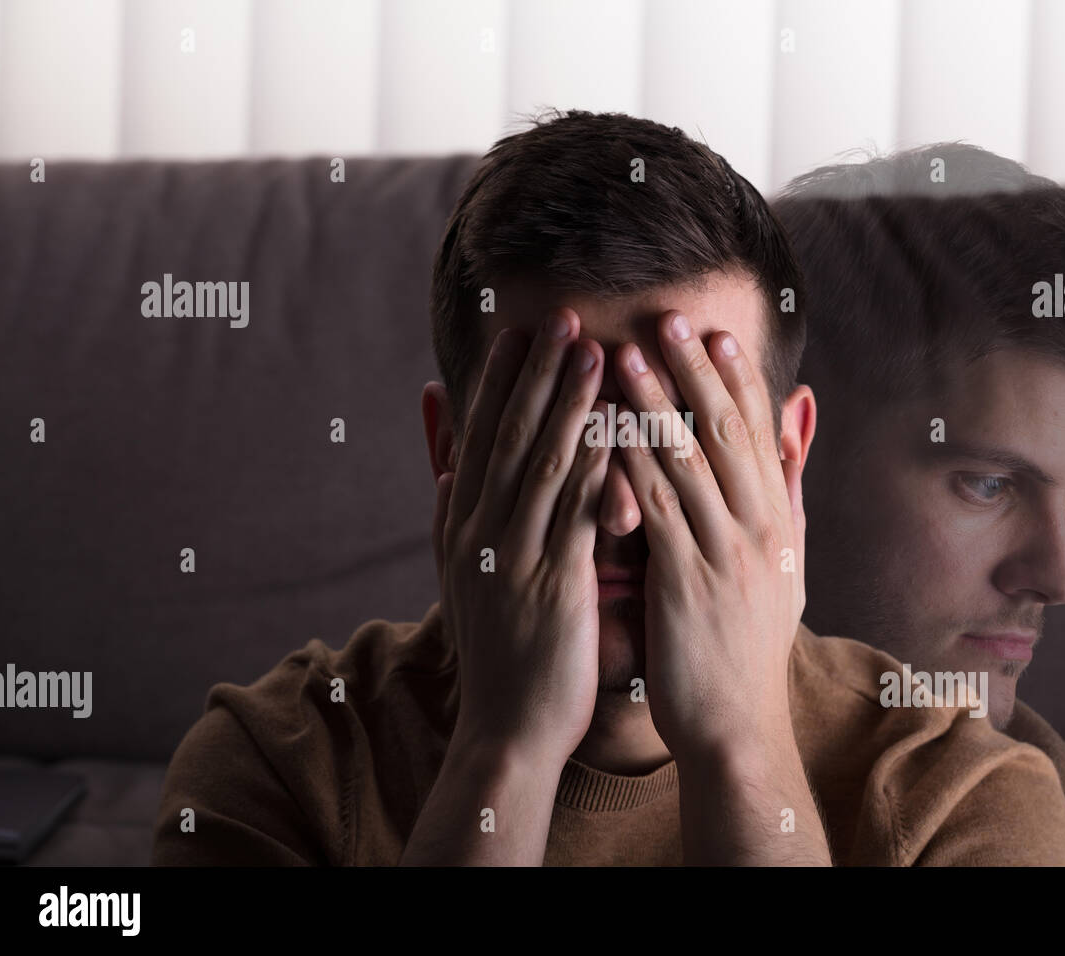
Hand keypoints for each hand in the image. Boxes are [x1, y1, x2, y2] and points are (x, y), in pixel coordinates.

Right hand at [435, 310, 611, 765]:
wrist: (506, 730)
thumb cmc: (500, 650)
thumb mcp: (461, 574)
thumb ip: (457, 510)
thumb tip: (447, 456)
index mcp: (461, 526)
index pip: (480, 438)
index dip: (500, 381)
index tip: (519, 331)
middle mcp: (481, 534)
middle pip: (509, 438)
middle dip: (537, 374)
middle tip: (561, 317)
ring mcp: (514, 558)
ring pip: (543, 465)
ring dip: (569, 403)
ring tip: (593, 351)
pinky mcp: (554, 587)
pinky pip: (577, 515)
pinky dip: (597, 468)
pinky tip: (618, 429)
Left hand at [614, 311, 805, 763]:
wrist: (738, 727)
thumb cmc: (749, 648)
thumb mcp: (786, 571)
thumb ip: (786, 499)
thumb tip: (795, 437)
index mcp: (779, 523)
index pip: (758, 437)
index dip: (737, 381)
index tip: (716, 334)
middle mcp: (760, 530)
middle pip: (725, 434)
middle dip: (695, 373)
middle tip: (667, 319)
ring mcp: (725, 554)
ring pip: (686, 463)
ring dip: (653, 403)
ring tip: (624, 355)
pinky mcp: (686, 583)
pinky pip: (655, 511)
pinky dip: (629, 465)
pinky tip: (603, 430)